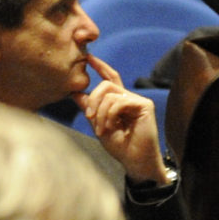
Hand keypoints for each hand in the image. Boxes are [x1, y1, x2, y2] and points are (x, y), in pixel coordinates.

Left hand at [80, 54, 168, 183]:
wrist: (135, 162)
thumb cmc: (120, 147)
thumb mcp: (98, 124)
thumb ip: (89, 108)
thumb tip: (74, 92)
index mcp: (119, 101)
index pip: (110, 78)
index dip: (100, 66)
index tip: (88, 58)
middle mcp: (129, 97)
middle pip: (106, 85)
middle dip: (93, 99)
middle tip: (89, 117)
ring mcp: (138, 100)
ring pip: (110, 93)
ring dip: (100, 112)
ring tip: (101, 129)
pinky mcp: (144, 105)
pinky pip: (119, 101)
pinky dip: (110, 114)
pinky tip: (109, 127)